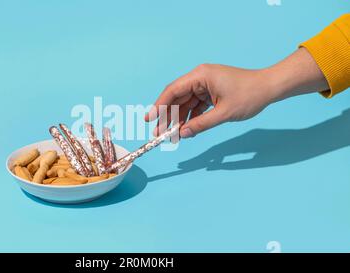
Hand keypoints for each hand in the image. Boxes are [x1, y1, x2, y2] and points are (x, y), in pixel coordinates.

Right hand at [145, 48, 328, 137]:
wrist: (269, 88)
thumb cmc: (250, 95)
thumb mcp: (224, 113)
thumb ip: (201, 124)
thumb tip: (182, 134)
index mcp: (201, 76)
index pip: (173, 91)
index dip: (159, 106)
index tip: (149, 119)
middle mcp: (200, 78)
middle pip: (176, 98)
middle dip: (167, 117)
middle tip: (159, 134)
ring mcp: (205, 85)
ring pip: (185, 103)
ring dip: (178, 119)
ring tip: (171, 136)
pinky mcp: (211, 92)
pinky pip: (195, 106)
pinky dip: (191, 118)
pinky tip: (186, 130)